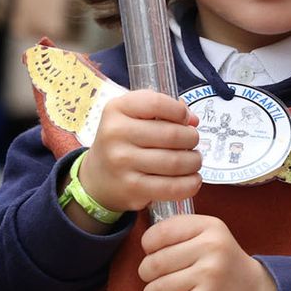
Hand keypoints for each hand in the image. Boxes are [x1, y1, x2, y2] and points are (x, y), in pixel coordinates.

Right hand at [73, 91, 201, 216]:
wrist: (97, 176)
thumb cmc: (122, 141)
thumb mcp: (132, 115)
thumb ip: (162, 109)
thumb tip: (193, 120)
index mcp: (117, 109)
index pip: (157, 103)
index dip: (180, 112)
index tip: (186, 120)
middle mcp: (116, 133)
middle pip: (172, 134)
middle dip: (192, 138)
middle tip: (192, 142)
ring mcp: (122, 162)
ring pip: (176, 161)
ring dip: (194, 161)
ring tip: (193, 161)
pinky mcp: (132, 187)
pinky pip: (172, 187)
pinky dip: (190, 184)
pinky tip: (193, 179)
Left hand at [138, 215, 280, 290]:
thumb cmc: (222, 265)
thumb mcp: (209, 236)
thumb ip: (179, 230)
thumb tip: (144, 241)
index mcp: (210, 227)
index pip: (160, 232)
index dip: (148, 246)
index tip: (154, 253)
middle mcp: (211, 247)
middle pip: (154, 262)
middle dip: (147, 274)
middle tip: (156, 279)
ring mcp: (209, 275)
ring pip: (155, 288)